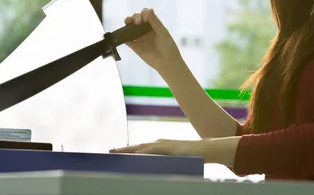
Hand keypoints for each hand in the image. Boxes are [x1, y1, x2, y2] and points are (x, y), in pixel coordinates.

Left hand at [109, 137, 241, 166]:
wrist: (204, 149)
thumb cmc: (191, 156)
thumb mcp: (175, 160)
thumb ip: (166, 163)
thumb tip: (159, 170)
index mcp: (160, 146)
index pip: (141, 148)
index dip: (128, 150)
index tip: (117, 152)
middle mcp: (159, 143)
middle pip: (137, 146)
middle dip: (123, 149)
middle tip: (110, 151)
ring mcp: (162, 144)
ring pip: (141, 147)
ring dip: (128, 150)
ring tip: (116, 152)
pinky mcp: (168, 147)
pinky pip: (152, 150)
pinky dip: (143, 152)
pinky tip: (135, 155)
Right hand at [124, 8, 182, 73]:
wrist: (167, 63)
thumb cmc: (168, 46)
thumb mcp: (163, 32)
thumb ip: (155, 22)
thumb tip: (149, 10)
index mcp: (153, 24)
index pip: (145, 14)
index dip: (144, 13)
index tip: (146, 18)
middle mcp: (145, 29)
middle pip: (136, 18)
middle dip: (135, 17)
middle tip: (138, 22)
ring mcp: (139, 37)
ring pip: (129, 27)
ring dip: (127, 23)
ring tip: (128, 23)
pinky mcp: (134, 46)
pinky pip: (127, 40)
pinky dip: (123, 37)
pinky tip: (123, 35)